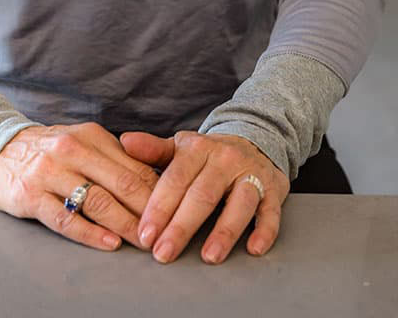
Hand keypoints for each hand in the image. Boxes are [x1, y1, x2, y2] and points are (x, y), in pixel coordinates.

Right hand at [0, 122, 157, 251]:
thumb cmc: (49, 151)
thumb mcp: (81, 143)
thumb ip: (113, 159)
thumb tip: (156, 183)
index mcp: (91, 136)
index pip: (134, 166)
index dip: (159, 192)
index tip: (176, 212)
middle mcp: (72, 150)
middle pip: (121, 183)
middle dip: (148, 211)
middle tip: (166, 233)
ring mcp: (51, 172)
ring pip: (97, 201)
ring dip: (125, 225)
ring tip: (143, 242)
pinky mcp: (31, 196)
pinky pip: (65, 218)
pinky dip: (90, 233)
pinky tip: (109, 243)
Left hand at [119, 129, 289, 264]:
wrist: (255, 140)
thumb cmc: (209, 154)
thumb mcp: (181, 148)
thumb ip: (153, 150)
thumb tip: (124, 141)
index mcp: (198, 149)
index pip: (175, 179)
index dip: (159, 207)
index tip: (145, 235)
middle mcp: (225, 159)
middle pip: (202, 194)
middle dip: (181, 226)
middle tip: (163, 253)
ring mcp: (251, 174)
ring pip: (238, 203)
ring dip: (224, 231)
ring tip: (208, 257)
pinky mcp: (273, 189)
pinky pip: (270, 211)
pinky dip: (264, 231)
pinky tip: (253, 249)